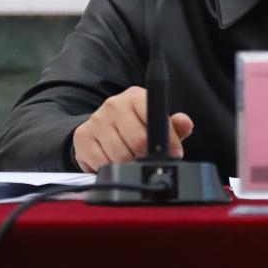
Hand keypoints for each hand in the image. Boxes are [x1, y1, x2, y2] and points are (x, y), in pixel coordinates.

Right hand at [72, 86, 194, 173]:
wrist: (101, 129)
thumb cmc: (135, 128)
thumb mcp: (156, 125)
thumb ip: (174, 126)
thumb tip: (184, 122)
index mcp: (135, 97)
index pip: (154, 118)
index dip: (168, 141)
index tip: (175, 153)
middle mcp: (114, 104)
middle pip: (138, 142)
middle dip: (146, 157)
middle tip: (148, 161)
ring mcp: (96, 120)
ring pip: (120, 156)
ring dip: (129, 166)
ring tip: (131, 161)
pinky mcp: (82, 137)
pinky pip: (102, 164)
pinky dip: (111, 171)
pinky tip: (113, 163)